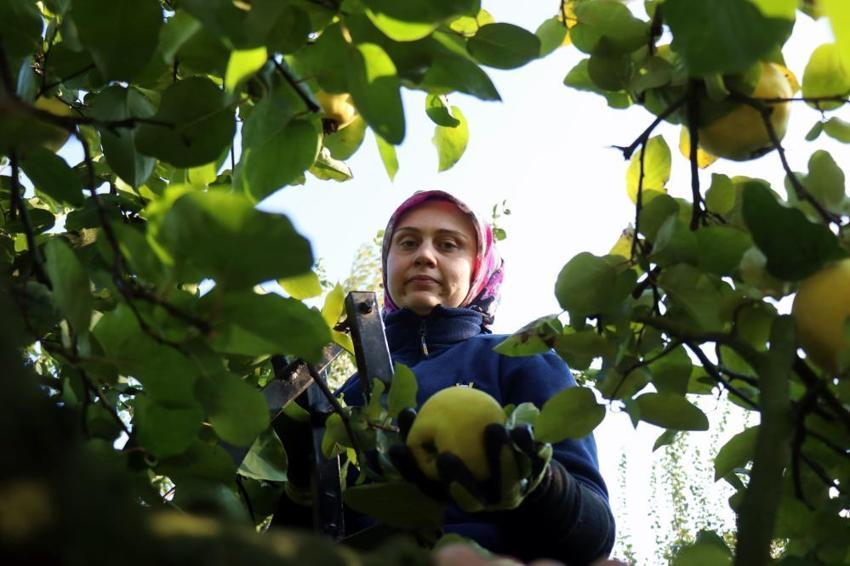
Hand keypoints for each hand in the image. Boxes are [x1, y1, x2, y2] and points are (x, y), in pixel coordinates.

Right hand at [388, 408, 552, 512]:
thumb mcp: (445, 445)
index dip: (420, 477)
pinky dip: (531, 448)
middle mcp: (485, 503)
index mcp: (458, 497)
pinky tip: (522, 429)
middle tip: (446, 457)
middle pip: (472, 499)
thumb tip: (405, 413)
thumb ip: (424, 434)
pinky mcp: (536, 481)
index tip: (407, 454)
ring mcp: (512, 495)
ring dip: (501, 458)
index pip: (435, 492)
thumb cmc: (471, 454)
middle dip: (459, 480)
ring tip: (493, 428)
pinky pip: (535, 465)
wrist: (519, 470)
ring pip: (507, 482)